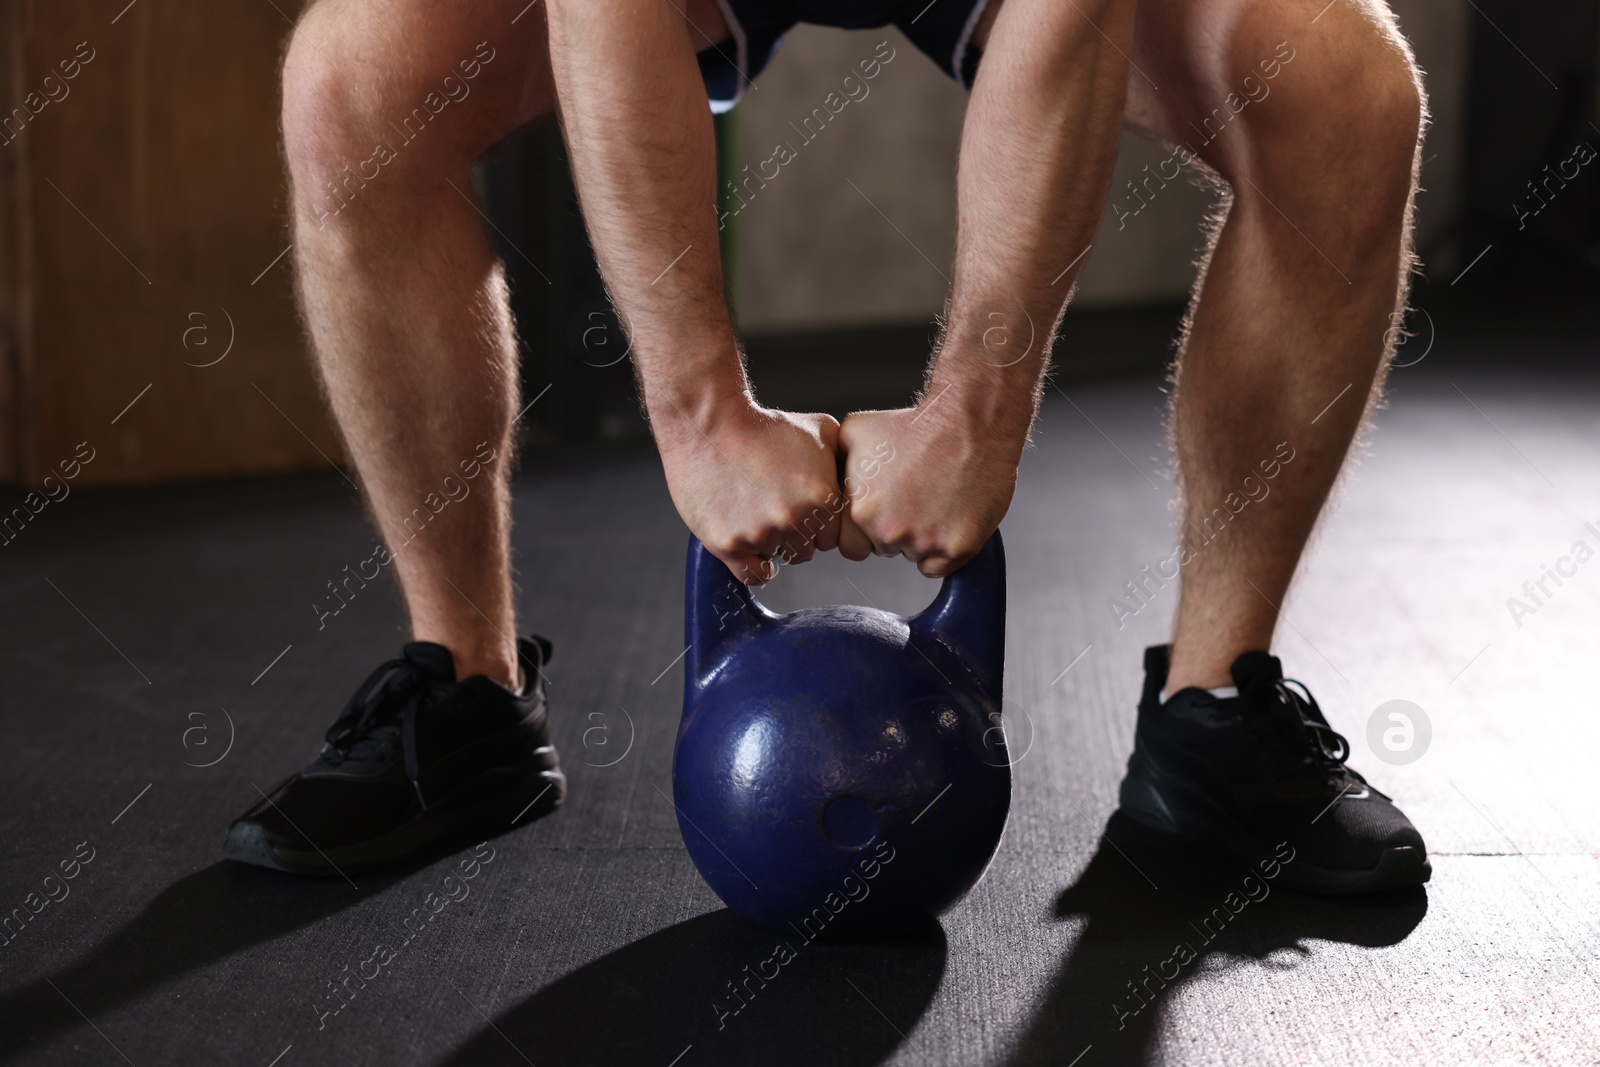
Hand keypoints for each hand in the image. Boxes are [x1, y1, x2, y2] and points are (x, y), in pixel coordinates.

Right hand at [654, 398, 843, 584]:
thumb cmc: (762, 426)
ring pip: (779, 558)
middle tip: (775, 508)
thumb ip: (845, 459)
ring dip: (771, 543)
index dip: (818, 522)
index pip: (832, 535)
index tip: (802, 508)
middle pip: (807, 549)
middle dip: (795, 533)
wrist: (708, 425)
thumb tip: (864, 478)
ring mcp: (760, 534)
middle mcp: (794, 519)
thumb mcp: (820, 429)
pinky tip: (752, 548)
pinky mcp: (728, 544)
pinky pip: (753, 575)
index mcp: (821, 497)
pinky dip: (756, 566)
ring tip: (755, 512)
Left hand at [838, 388, 1027, 576]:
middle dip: (892, 531)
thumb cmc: (918, 425)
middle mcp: (890, 532)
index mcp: (861, 511)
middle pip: (883, 549)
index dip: (865, 526)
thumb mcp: (856, 432)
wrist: (971, 422)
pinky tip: (949, 516)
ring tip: (934, 498)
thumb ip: (835, 464)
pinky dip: (944, 549)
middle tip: (912, 498)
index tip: (882, 506)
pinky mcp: (959, 547)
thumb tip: (826, 481)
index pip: (851, 544)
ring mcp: (926, 542)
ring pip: (914, 556)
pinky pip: (940, 565)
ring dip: (920, 537)